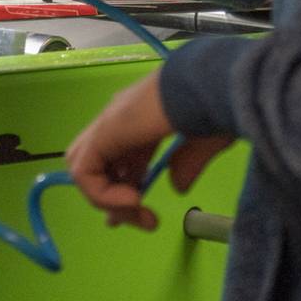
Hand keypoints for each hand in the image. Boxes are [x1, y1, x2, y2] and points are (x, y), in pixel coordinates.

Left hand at [63, 73, 234, 230]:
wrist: (209, 84)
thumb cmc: (216, 107)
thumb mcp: (204, 143)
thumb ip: (187, 165)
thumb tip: (177, 188)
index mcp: (140, 119)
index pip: (117, 157)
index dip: (122, 188)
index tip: (142, 215)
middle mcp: (118, 120)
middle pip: (96, 165)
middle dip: (112, 197)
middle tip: (141, 216)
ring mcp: (108, 124)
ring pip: (84, 170)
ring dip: (107, 199)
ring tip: (138, 210)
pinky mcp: (103, 132)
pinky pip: (84, 172)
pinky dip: (102, 193)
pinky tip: (133, 198)